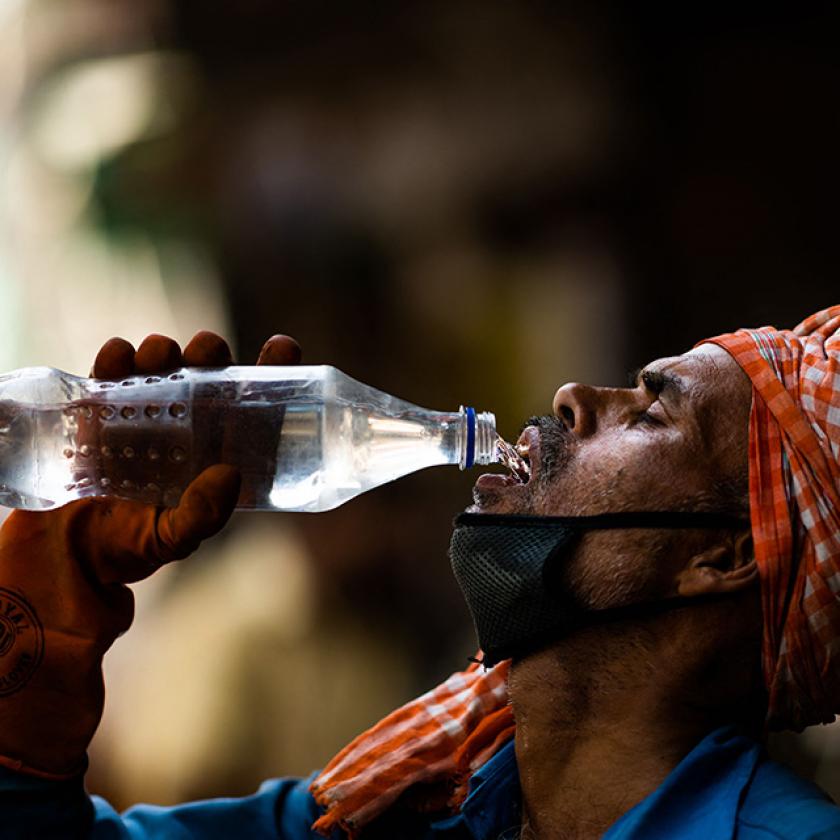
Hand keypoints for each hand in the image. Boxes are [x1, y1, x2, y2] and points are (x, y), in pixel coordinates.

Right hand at [0, 330, 300, 776]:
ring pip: (164, 363)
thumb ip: (201, 516)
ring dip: (164, 350)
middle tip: (206, 353)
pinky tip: (118, 359)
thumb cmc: (129, 548)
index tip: (281, 347)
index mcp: (219, 450)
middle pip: (210, 371)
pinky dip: (116, 357)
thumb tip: (227, 473)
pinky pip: (112, 371)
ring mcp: (144, 412)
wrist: (64, 555)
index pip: (256, 403)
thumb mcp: (172, 540)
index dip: (275, 370)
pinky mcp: (101, 409)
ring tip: (158, 358)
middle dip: (211, 351)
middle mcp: (188, 425)